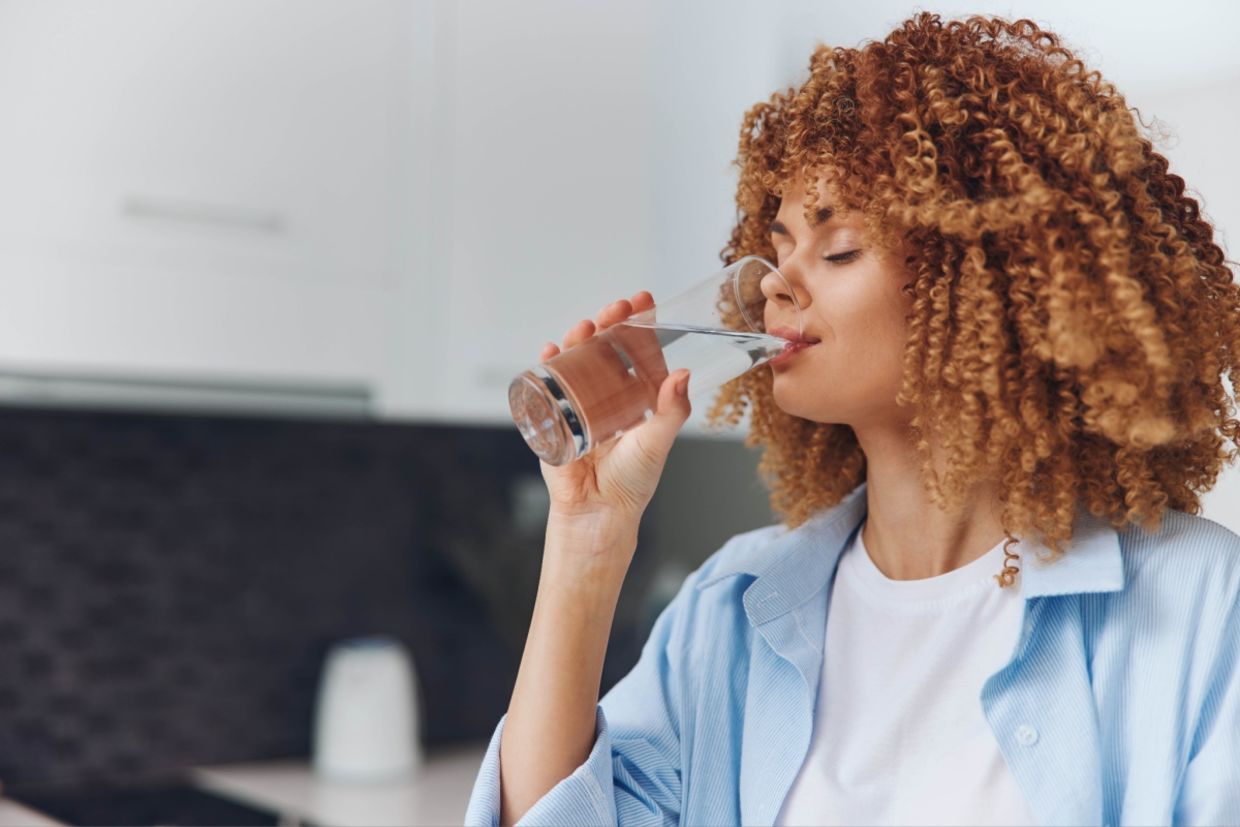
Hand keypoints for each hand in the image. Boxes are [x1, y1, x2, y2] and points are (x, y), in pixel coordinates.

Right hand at [537, 291, 691, 538]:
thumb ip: (671, 411)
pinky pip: (547, 384)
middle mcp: (607, 394)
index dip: (639, 324)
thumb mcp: (657, 441)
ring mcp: (578, 402)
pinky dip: (546, 365)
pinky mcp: (554, 415)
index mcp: (636, 395)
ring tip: (583, 328)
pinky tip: (549, 352)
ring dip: (577, 339)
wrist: (597, 512)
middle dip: (608, 324)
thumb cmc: (632, 481)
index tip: (644, 301)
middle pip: (605, 348)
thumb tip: (683, 375)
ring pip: (576, 360)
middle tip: (614, 310)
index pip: (637, 350)